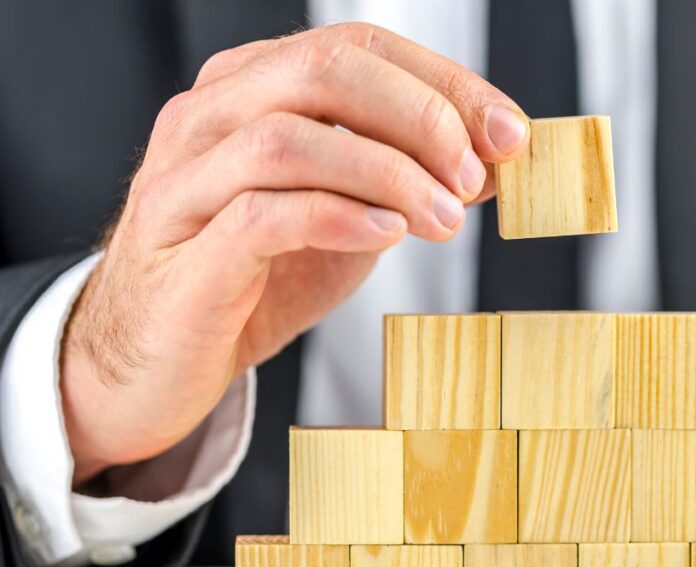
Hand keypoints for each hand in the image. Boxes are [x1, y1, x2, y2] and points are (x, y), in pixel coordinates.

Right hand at [60, 24, 528, 483]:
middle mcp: (209, 118)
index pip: (355, 49)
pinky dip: (337, 217)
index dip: (444, 83)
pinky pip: (260, 215)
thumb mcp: (345, 222)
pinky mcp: (181, 252)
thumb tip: (492, 162)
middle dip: (420, 116)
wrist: (159, 361)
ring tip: (446, 218)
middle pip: (322, 72)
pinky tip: (388, 235)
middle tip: (475, 174)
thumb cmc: (253, 284)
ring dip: (388, 173)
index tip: (509, 133)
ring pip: (289, 138)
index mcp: (250, 91)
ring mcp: (185, 182)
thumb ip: (403, 183)